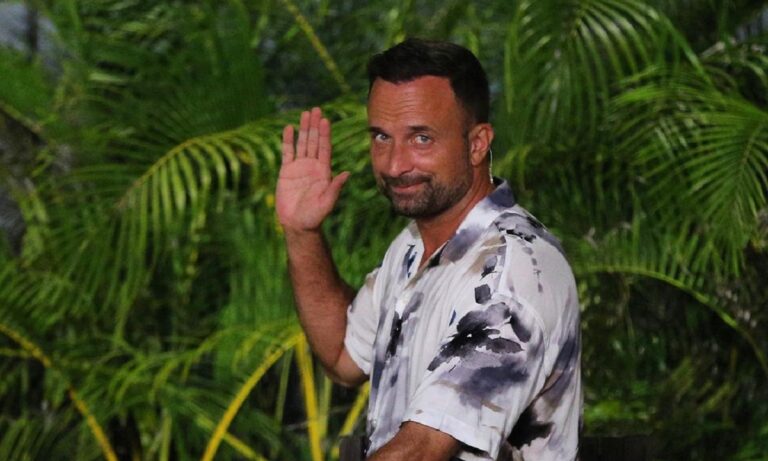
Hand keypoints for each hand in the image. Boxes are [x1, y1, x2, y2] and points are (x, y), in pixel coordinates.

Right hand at [276, 107, 349, 231]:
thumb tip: (347, 173)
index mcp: (323, 171)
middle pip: (314, 141)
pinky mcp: (286, 172)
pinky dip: (288, 140)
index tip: (326, 120)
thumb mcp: (327, 202)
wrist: (297, 224)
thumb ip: (335, 187)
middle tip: (316, 109)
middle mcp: (312, 166)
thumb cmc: (315, 216)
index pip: (325, 148)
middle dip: (315, 126)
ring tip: (305, 113)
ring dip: (303, 129)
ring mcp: (299, 167)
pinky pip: (287, 152)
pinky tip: (289, 128)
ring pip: (302, 143)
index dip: (325, 134)